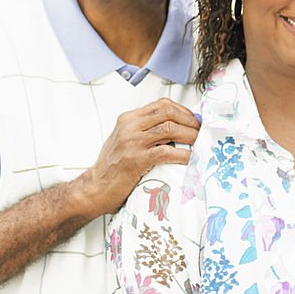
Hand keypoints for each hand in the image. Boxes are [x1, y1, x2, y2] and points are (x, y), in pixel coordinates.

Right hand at [77, 97, 199, 215]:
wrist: (94, 188)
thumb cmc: (111, 168)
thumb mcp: (124, 140)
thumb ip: (144, 131)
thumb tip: (175, 129)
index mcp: (128, 119)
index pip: (161, 104)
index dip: (182, 110)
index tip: (193, 120)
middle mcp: (130, 126)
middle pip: (168, 112)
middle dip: (189, 120)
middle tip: (200, 131)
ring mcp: (132, 142)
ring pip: (170, 128)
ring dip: (190, 135)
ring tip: (199, 143)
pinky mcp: (137, 159)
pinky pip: (167, 151)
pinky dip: (183, 154)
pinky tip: (191, 158)